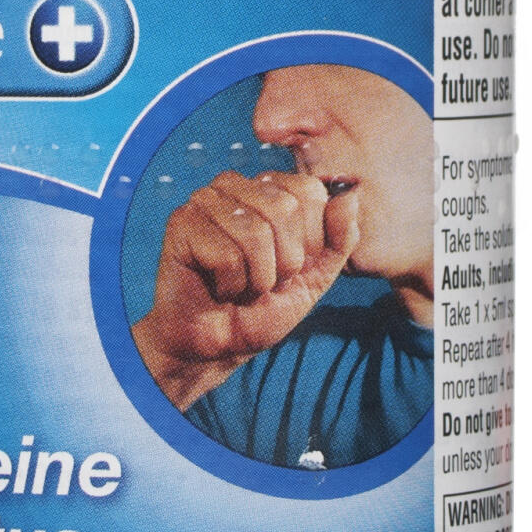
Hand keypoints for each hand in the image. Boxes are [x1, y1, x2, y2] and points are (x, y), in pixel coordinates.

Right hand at [131, 171, 359, 410]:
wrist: (219, 346)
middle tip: (264, 281)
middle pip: (283, 208)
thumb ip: (340, 238)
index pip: (309, 191)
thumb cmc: (263, 308)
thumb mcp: (316, 276)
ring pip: (254, 232)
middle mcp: (235, 185)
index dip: (310, 240)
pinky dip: (230, 284)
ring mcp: (205, 200)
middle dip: (284, 261)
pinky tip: (218, 287)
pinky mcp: (181, 223)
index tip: (291, 267)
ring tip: (242, 285)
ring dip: (257, 277)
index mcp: (268, 188)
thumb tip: (350, 196)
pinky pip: (225, 254)